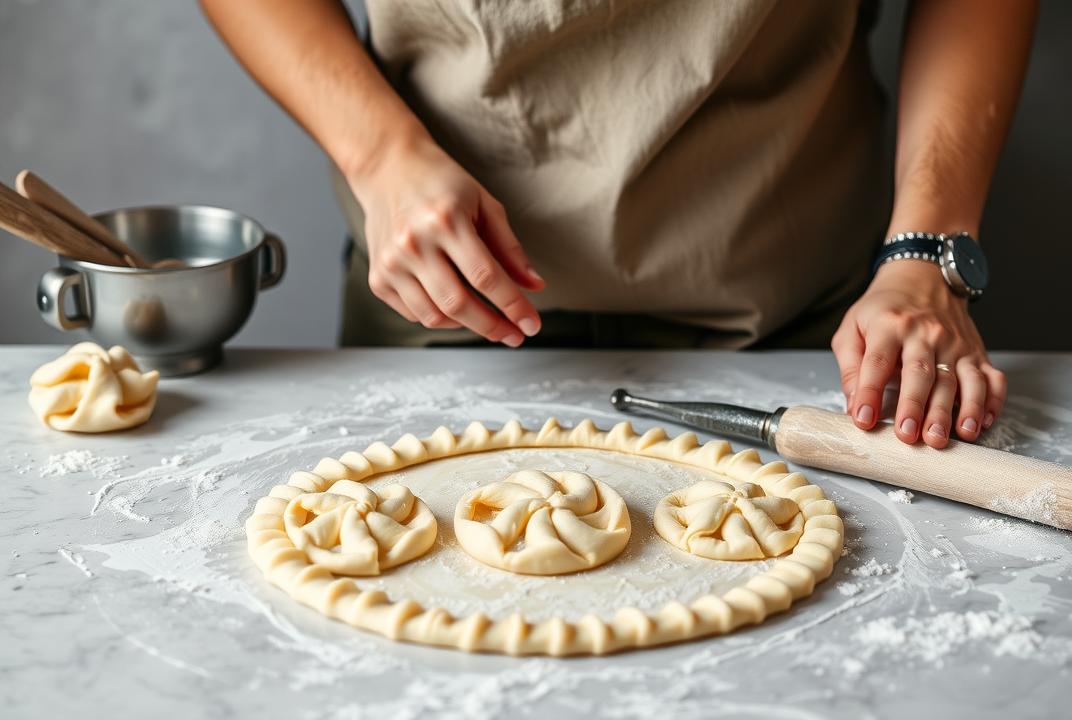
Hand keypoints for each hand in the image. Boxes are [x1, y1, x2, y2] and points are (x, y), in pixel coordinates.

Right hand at [352, 135, 544, 345]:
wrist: (388, 168)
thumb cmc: (439, 182)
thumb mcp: (484, 204)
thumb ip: (510, 248)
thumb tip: (534, 286)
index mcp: (445, 220)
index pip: (486, 276)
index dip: (513, 306)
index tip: (531, 323)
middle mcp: (414, 243)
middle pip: (459, 303)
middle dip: (493, 327)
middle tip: (513, 334)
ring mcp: (391, 263)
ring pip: (434, 316)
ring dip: (467, 326)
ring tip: (486, 320)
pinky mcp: (378, 277)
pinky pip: (414, 313)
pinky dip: (439, 318)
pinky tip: (455, 308)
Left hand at [831, 260, 1005, 446]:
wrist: (922, 278)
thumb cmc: (882, 309)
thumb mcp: (853, 328)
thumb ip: (851, 367)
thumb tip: (853, 405)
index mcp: (890, 326)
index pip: (878, 362)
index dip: (869, 392)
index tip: (863, 420)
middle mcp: (926, 334)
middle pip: (922, 373)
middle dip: (916, 407)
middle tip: (909, 437)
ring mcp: (955, 344)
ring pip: (960, 379)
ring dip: (959, 410)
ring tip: (951, 436)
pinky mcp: (976, 352)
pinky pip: (991, 377)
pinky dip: (991, 401)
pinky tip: (983, 422)